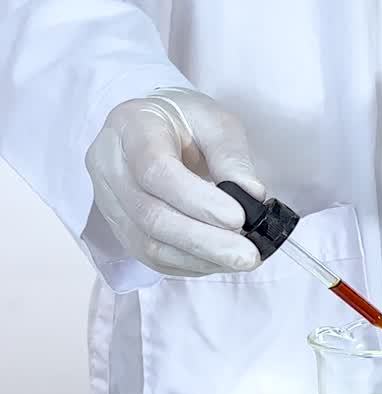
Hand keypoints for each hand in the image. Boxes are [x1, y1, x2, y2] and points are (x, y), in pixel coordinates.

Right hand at [85, 88, 264, 276]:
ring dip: (199, 258)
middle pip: (150, 214)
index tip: (239, 218)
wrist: (157, 127)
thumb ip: (232, 157)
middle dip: (204, 241)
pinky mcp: (118, 226)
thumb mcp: (216, 123)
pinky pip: (149, 256)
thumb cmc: (187, 122)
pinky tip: (218, 260)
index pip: (155, 170)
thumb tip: (252, 197)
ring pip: (147, 242)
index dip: (197, 200)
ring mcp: (108, 199)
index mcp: (131, 126)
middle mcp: (108, 164)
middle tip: (248, 255)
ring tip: (240, 259)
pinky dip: (189, 264)